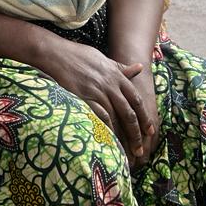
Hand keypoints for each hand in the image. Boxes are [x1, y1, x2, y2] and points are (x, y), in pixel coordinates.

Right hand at [39, 41, 156, 162]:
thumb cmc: (78, 55)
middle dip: (136, 134)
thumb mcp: (103, 59)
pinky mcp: (84, 97)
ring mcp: (97, 91)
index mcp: (117, 75)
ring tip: (126, 152)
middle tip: (140, 151)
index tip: (149, 131)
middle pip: (129, 113)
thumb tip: (140, 67)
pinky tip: (109, 141)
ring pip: (115, 118)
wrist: (55, 53)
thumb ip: (121, 67)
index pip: (136, 100)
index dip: (144, 117)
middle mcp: (110, 84)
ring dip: (122, 137)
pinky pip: (99, 117)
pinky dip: (106, 130)